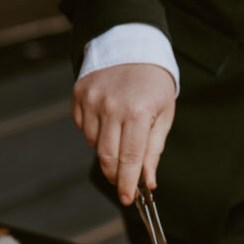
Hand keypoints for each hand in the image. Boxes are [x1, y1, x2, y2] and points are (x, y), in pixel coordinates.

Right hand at [72, 63, 175, 204]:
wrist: (133, 45)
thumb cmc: (154, 84)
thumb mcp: (164, 115)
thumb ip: (154, 150)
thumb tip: (148, 181)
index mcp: (138, 113)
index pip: (129, 159)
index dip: (127, 184)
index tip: (128, 199)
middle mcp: (112, 107)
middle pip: (107, 157)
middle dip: (115, 175)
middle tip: (123, 181)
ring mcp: (92, 100)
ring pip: (93, 144)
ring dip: (106, 150)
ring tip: (120, 134)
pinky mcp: (79, 95)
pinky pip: (82, 127)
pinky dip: (94, 132)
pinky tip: (108, 120)